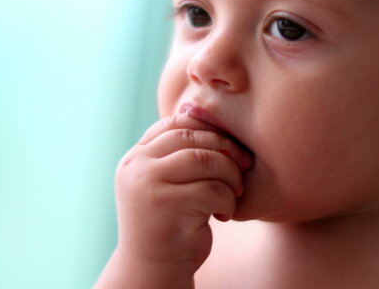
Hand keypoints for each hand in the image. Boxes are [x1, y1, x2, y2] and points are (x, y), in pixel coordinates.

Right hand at [96, 113, 252, 287]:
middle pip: (192, 137)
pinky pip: (212, 189)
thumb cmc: (171, 224)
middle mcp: (136, 167)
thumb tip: (205, 108)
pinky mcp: (166, 206)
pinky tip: (225, 214)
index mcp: (135, 158)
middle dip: (226, 149)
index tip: (230, 148)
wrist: (154, 270)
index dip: (209, 129)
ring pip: (204, 159)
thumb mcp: (168, 183)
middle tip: (244, 167)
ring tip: (233, 193)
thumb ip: (179, 153)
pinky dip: (228, 199)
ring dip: (230, 175)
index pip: (175, 123)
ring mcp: (147, 185)